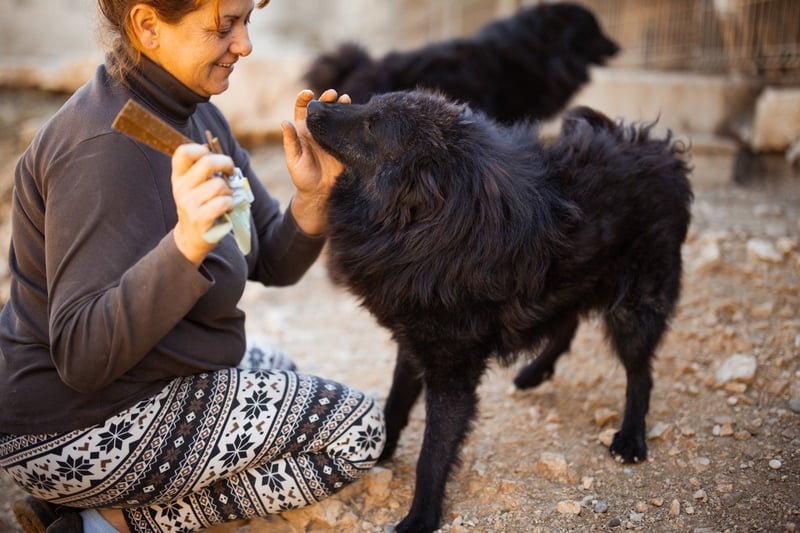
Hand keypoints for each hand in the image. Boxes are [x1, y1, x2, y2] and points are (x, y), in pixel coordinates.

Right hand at [171, 143, 234, 265]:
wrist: (190, 237)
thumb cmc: (199, 206)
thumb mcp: (193, 186)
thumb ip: (201, 170)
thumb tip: (215, 150)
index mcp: (178, 176)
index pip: (184, 152)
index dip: (201, 149)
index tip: (212, 157)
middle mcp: (181, 188)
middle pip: (207, 163)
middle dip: (226, 163)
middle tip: (230, 171)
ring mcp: (189, 204)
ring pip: (220, 185)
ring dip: (229, 191)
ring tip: (225, 198)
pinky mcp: (200, 218)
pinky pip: (224, 202)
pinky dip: (231, 204)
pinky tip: (227, 208)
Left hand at [281, 89, 350, 234]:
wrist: (318, 194)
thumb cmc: (302, 178)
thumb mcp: (293, 160)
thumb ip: (290, 142)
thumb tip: (284, 123)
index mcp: (302, 131)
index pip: (302, 109)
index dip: (304, 99)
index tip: (308, 94)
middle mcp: (317, 130)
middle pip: (322, 108)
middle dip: (327, 98)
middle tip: (332, 94)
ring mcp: (331, 136)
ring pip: (336, 116)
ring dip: (341, 105)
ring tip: (345, 99)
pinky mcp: (343, 144)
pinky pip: (347, 129)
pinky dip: (351, 120)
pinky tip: (354, 114)